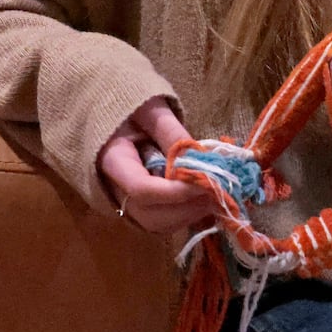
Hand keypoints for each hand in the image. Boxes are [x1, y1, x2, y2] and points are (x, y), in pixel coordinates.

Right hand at [98, 97, 215, 233]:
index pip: (142, 189)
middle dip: (187, 208)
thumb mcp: (150, 110)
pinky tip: (206, 199)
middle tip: (220, 191)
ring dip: (189, 215)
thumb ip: (171, 132)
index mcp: (111, 161)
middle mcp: (114, 189)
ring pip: (157, 224)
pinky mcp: (139, 205)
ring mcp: (125, 201)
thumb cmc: (130, 107)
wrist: (111, 116)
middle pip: (150, 214)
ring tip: (218, 195)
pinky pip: (161, 221)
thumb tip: (197, 157)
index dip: (176, 192)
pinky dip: (185, 216)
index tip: (208, 182)